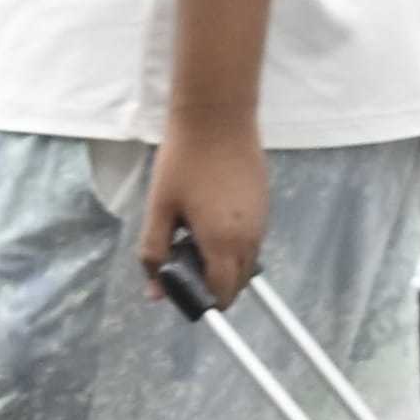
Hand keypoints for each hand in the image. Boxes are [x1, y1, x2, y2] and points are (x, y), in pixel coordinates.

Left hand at [138, 113, 268, 304]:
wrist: (217, 118)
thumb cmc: (183, 163)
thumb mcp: (159, 210)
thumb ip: (154, 254)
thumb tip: (155, 293)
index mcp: (224, 242)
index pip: (223, 292)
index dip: (203, 300)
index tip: (182, 292)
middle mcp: (250, 237)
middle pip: (239, 281)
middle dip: (214, 285)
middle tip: (183, 267)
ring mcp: (262, 220)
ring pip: (247, 261)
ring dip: (224, 264)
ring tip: (191, 240)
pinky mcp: (265, 205)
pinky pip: (252, 240)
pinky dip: (233, 245)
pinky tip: (207, 223)